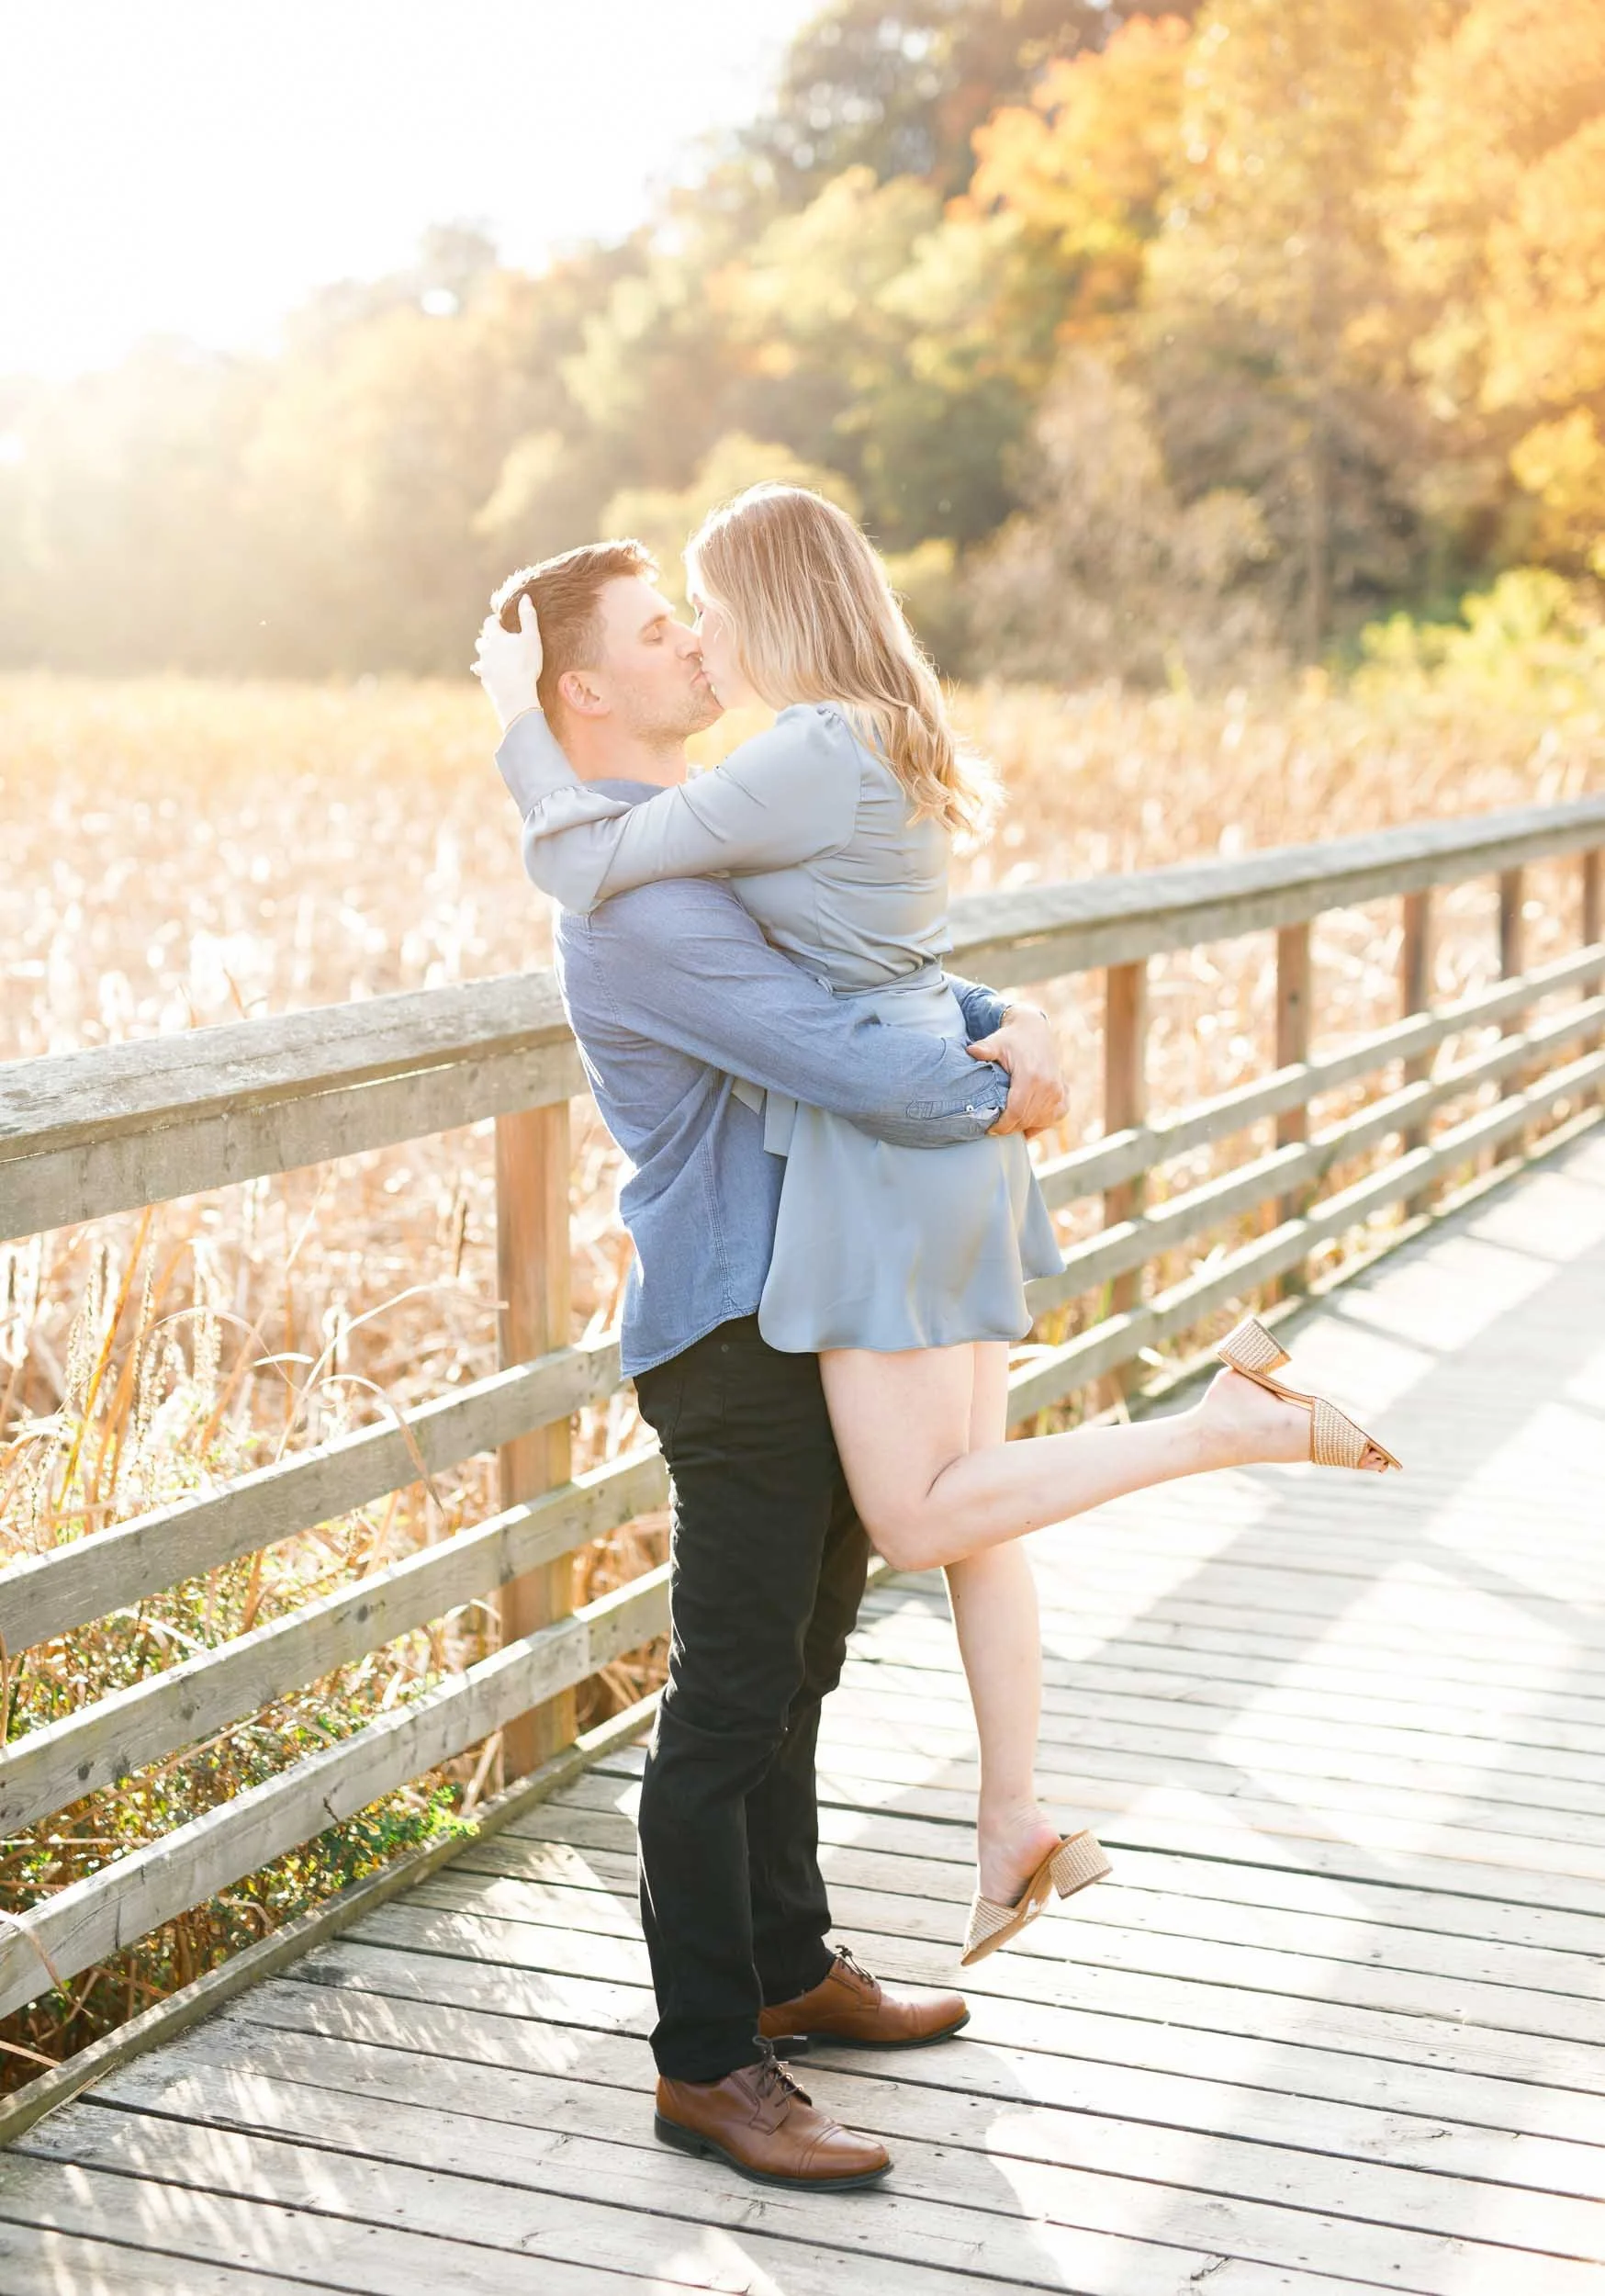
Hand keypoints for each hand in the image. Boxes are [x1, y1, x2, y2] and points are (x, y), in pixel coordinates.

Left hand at [471, 593, 543, 729]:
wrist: (515, 693)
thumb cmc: (526, 664)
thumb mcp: (532, 638)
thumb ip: (528, 617)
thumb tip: (525, 597)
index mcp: (496, 637)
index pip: (490, 622)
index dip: (495, 620)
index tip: (501, 621)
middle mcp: (486, 649)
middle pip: (482, 639)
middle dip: (489, 637)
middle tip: (500, 638)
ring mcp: (483, 665)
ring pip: (480, 655)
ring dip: (486, 652)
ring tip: (495, 654)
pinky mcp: (484, 679)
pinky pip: (480, 671)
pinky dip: (484, 669)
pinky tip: (488, 671)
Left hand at [969, 1005, 1067, 1136]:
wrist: (1035, 1030)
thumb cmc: (1012, 1039)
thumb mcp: (997, 1042)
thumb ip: (985, 1049)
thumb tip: (971, 1051)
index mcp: (1031, 1077)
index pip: (1016, 1112)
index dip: (1002, 1125)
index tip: (990, 1129)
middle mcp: (1049, 1086)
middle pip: (1026, 1119)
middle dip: (1010, 1128)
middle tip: (996, 1129)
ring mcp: (1058, 1092)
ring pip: (1040, 1121)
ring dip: (1024, 1126)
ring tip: (1009, 1124)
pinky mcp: (1064, 1095)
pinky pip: (1054, 1117)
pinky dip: (1041, 1122)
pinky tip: (1029, 1121)